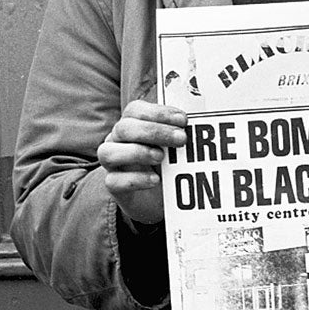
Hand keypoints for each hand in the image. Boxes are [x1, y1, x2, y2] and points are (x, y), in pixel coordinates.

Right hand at [96, 100, 186, 226]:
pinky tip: (155, 180)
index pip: (135, 110)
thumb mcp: (173, 148)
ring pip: (108, 152)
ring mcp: (112, 164)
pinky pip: (114, 181)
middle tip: (181, 139)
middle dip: (154, 131)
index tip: (183, 120)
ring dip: (137, 152)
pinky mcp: (113, 186)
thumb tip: (199, 126)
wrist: (156, 199)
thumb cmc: (165, 166)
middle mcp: (116, 142)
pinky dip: (136, 179)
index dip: (158, 112)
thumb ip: (179, 135)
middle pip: (123, 128)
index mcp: (131, 125)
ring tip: (161, 158)